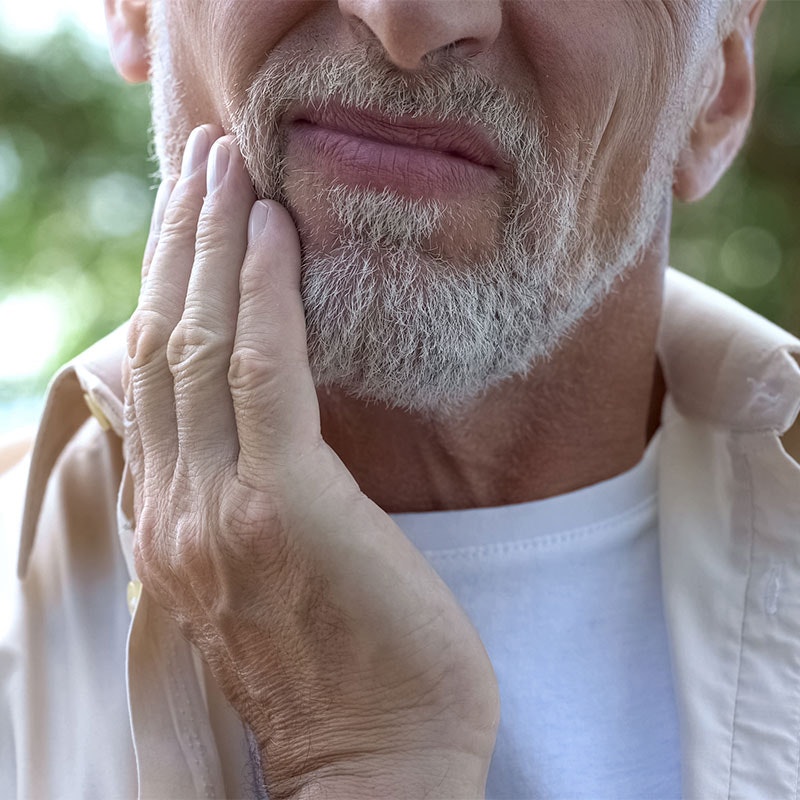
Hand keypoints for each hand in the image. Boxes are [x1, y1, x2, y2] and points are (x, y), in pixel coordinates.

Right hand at [124, 124, 498, 799]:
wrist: (378, 764)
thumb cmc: (342, 668)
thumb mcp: (267, 577)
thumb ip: (241, 497)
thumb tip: (254, 421)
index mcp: (171, 524)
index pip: (152, 380)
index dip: (166, 288)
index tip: (190, 221)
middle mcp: (175, 509)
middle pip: (160, 342)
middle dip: (179, 240)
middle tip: (199, 161)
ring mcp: (219, 507)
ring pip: (198, 344)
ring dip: (212, 243)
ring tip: (226, 167)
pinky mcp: (283, 504)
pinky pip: (263, 373)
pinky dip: (265, 295)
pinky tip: (275, 232)